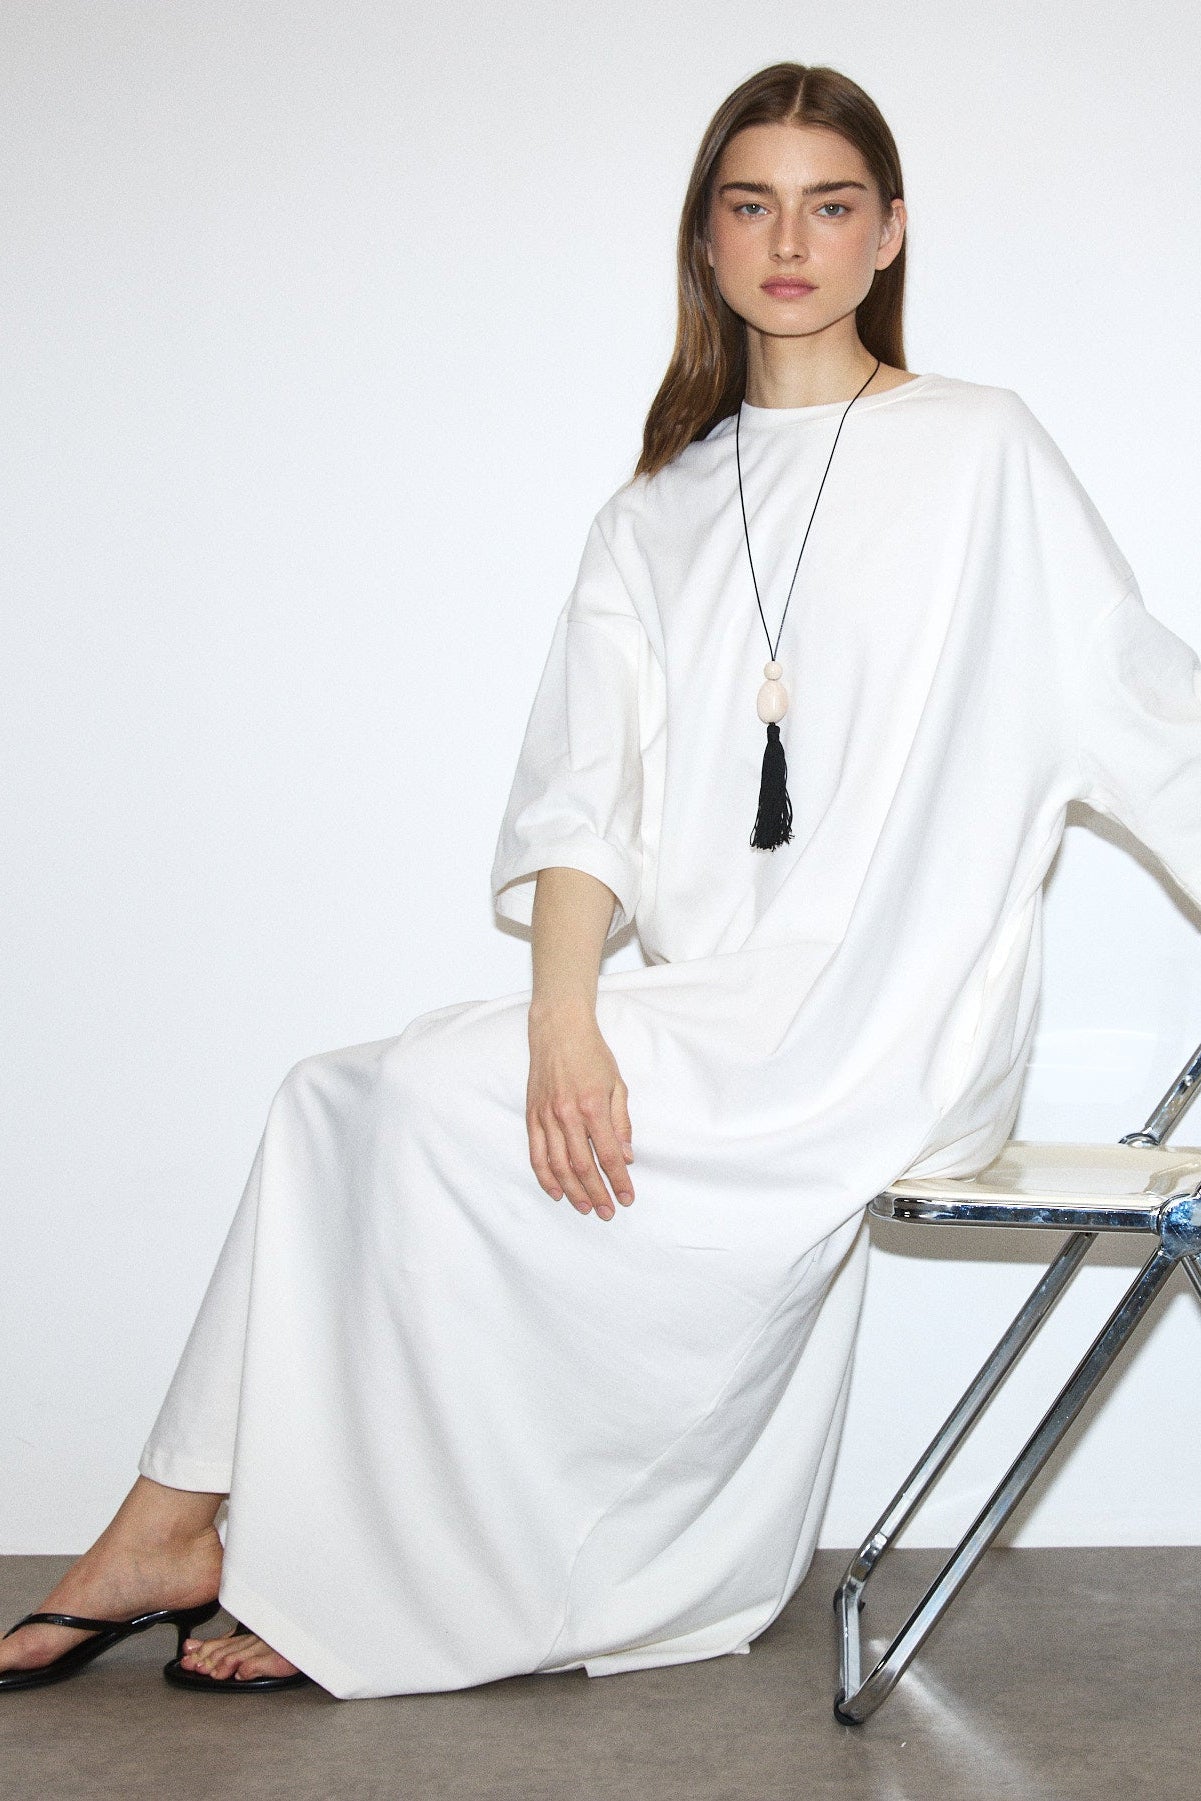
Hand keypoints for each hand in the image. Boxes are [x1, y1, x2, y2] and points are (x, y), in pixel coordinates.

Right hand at [526, 1003, 634, 1220]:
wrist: (558, 1030)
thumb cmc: (591, 1055)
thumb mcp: (617, 1085)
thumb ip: (621, 1123)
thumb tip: (626, 1157)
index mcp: (592, 1106)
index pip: (607, 1155)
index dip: (618, 1181)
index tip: (627, 1198)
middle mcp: (567, 1115)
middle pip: (582, 1166)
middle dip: (597, 1193)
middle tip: (607, 1212)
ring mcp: (546, 1117)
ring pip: (557, 1165)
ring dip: (572, 1191)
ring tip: (586, 1207)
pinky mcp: (532, 1116)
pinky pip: (536, 1154)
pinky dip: (545, 1176)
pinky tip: (556, 1191)